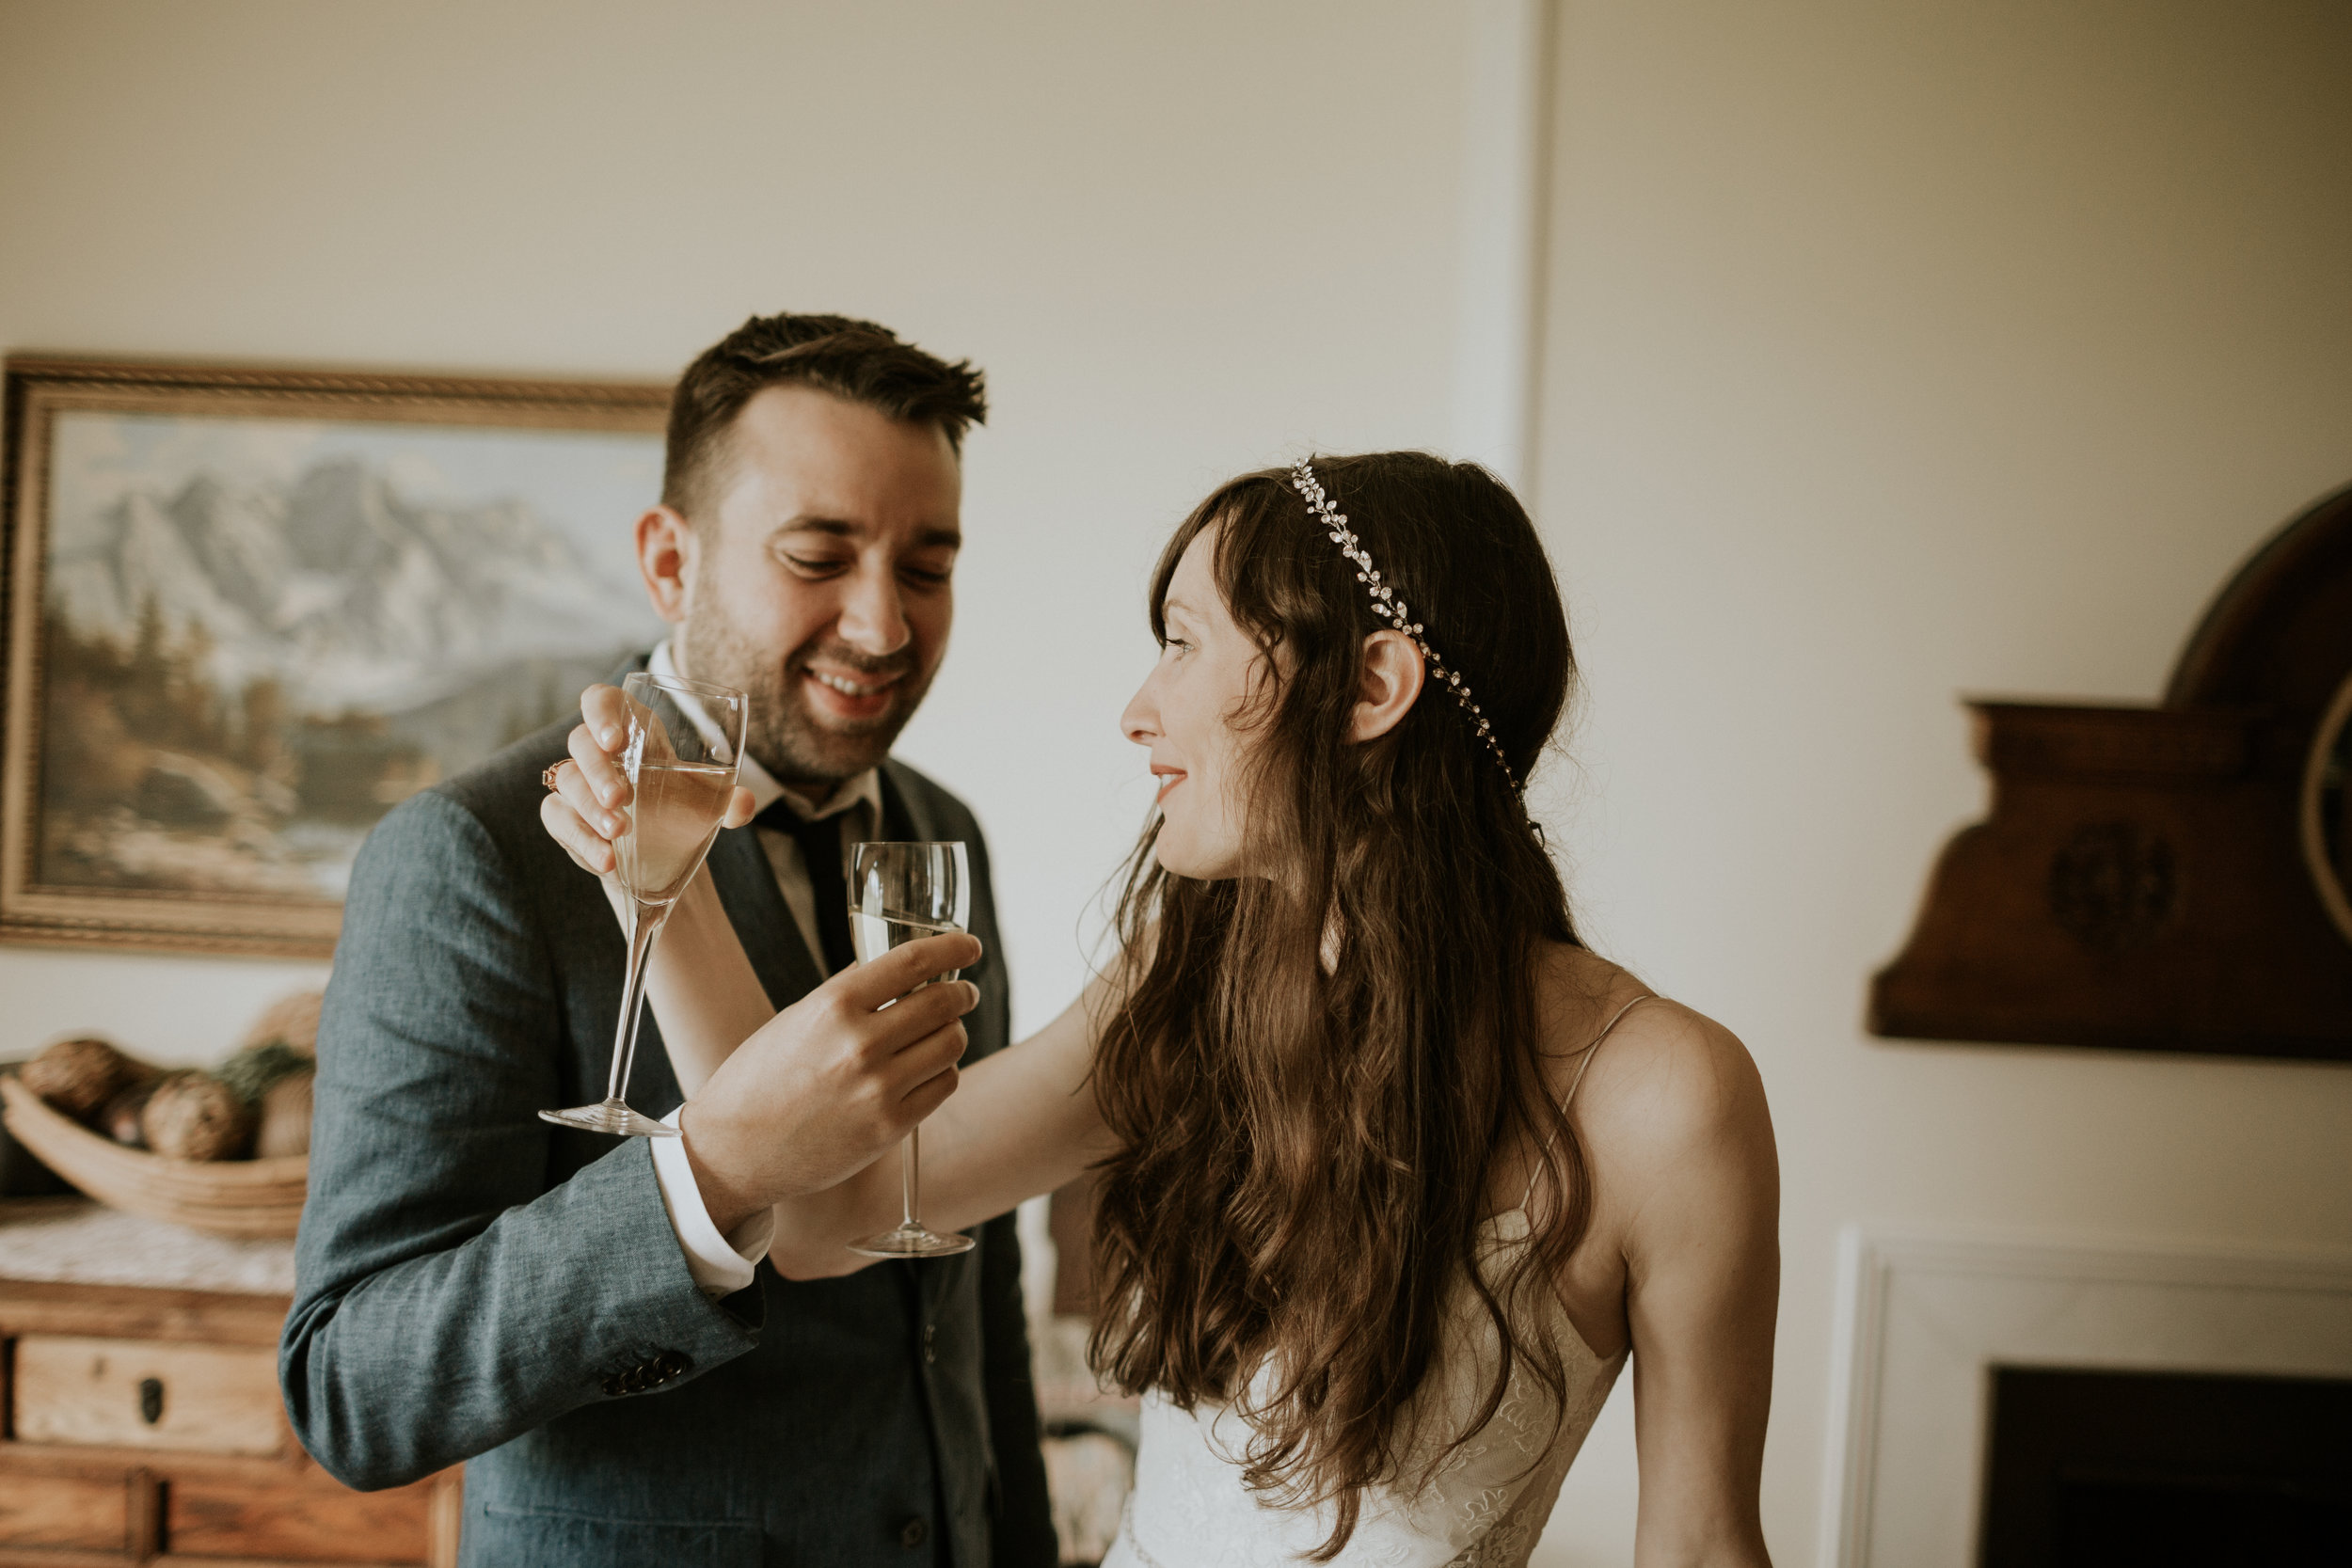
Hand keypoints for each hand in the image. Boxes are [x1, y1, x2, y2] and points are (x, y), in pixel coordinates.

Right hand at [541, 684, 755, 877]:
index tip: (615, 740)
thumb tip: (744, 806)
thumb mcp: (709, 802)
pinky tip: (606, 858)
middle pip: (580, 742)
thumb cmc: (682, 808)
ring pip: (568, 781)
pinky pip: (557, 818)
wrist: (665, 854)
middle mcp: (599, 752)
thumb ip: (730, 802)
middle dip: (598, 770)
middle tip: (622, 798)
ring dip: (591, 807)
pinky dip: (581, 838)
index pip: (602, 701)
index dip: (601, 713)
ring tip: (620, 831)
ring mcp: (577, 783)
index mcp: (633, 729)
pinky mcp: (565, 816)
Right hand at [680, 931, 982, 1233]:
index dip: (952, 946)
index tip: (969, 944)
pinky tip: (927, 1069)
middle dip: (961, 992)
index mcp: (833, 1006)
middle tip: (962, 992)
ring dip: (953, 1032)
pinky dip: (942, 1071)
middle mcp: (860, 1045)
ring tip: (941, 1033)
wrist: (733, 1152)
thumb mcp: (796, 1019)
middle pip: (943, 1002)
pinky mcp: (889, 1128)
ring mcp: (878, 1089)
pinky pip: (943, 1085)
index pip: (913, 961)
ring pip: (951, 1043)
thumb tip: (899, 969)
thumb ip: (848, 993)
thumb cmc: (759, 1080)